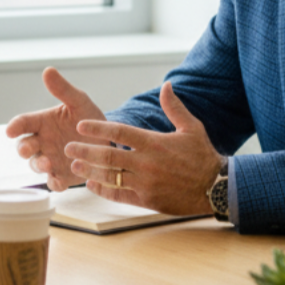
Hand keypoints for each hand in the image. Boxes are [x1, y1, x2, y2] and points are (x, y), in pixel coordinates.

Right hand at [5, 67, 106, 191]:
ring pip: (36, 165)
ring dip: (38, 165)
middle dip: (23, 148)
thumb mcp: (79, 102)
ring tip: (47, 163)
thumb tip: (48, 70)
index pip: (23, 123)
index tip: (10, 130)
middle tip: (27, 149)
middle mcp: (42, 142)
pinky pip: (54, 182)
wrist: (109, 140)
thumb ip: (63, 89)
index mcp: (42, 123)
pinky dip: (54, 183)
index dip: (15, 126)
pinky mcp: (62, 176)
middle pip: (24, 146)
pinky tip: (59, 182)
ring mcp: (50, 160)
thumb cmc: (89, 119)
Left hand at [64, 82, 223, 215]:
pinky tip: (92, 184)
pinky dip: (103, 190)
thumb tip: (167, 85)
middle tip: (69, 146)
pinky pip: (119, 195)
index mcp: (154, 142)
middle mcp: (147, 163)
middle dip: (85, 150)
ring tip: (74, 165)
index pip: (119, 132)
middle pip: (108, 156)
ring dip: (90, 170)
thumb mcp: (191, 127)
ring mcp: (146, 183)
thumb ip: (174, 107)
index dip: (98, 128)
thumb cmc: (202, 156)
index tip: (81, 126)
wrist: (216, 188)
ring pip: (110, 176)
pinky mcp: (147, 200)